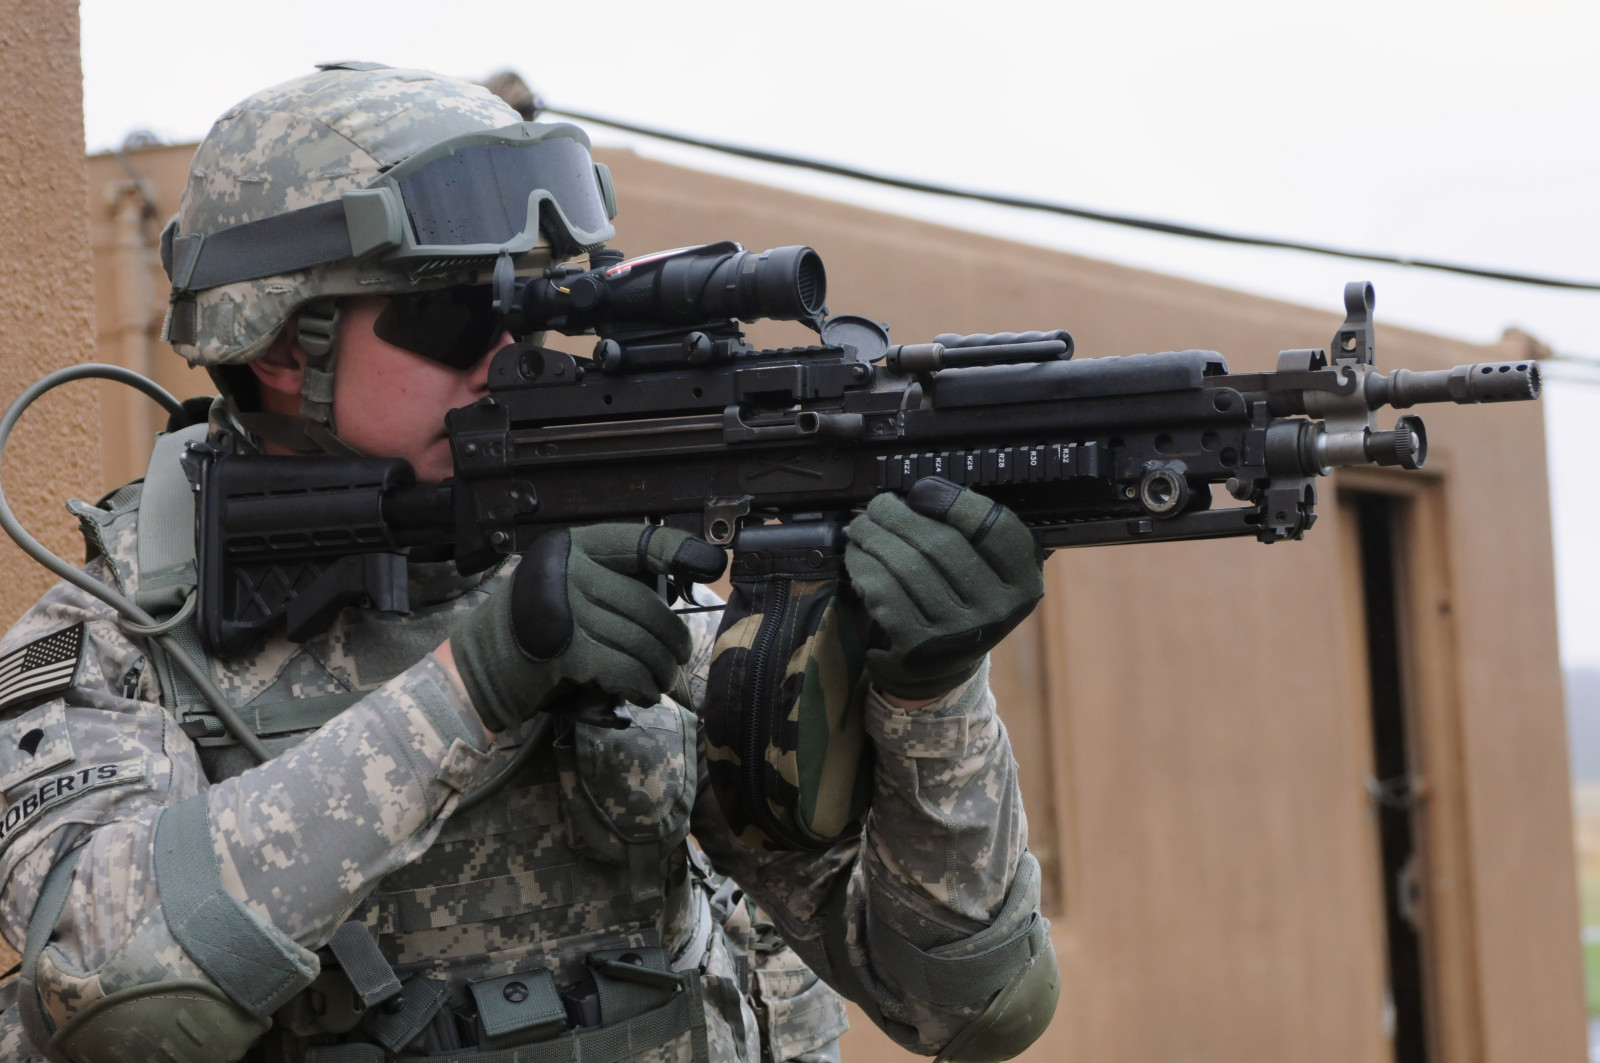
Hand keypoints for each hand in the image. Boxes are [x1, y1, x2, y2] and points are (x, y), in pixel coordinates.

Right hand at [450, 524, 725, 731]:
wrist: (475, 670)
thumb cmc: (528, 633)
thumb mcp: (561, 590)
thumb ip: (604, 586)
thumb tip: (670, 603)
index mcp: (571, 547)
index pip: (638, 540)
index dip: (680, 551)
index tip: (710, 566)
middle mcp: (568, 569)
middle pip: (646, 603)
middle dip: (672, 638)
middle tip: (678, 658)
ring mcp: (566, 607)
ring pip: (640, 640)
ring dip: (660, 668)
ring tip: (662, 682)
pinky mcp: (566, 649)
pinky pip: (624, 668)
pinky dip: (641, 686)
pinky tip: (644, 694)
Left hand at [844, 478, 1043, 699]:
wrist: (941, 666)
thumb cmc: (960, 600)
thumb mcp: (986, 570)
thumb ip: (968, 532)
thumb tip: (920, 493)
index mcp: (1023, 583)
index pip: (996, 529)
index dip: (954, 502)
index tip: (921, 490)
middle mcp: (998, 611)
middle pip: (942, 545)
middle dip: (900, 517)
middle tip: (878, 505)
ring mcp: (958, 633)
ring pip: (907, 566)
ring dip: (875, 538)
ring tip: (861, 527)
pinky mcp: (919, 648)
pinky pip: (885, 594)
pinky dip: (865, 568)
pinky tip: (858, 556)